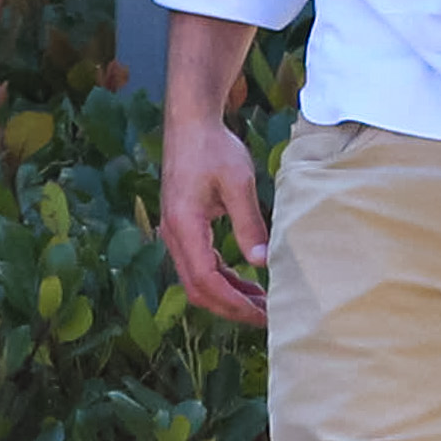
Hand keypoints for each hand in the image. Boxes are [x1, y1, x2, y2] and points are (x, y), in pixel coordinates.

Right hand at [156, 12, 269, 324]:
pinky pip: (200, 264)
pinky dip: (223, 278)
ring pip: (198, 280)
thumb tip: (264, 262)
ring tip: (262, 303)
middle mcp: (174, 235)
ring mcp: (176, 233)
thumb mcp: (238, 183)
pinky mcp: (183, 227)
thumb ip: (250, 224)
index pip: (207, 282)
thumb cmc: (214, 148)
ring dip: (228, 294)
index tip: (263, 315)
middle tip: (266, 317)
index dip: (235, 304)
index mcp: (185, 227)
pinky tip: (247, 281)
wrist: (191, 123)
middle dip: (232, 307)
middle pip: (198, 289)